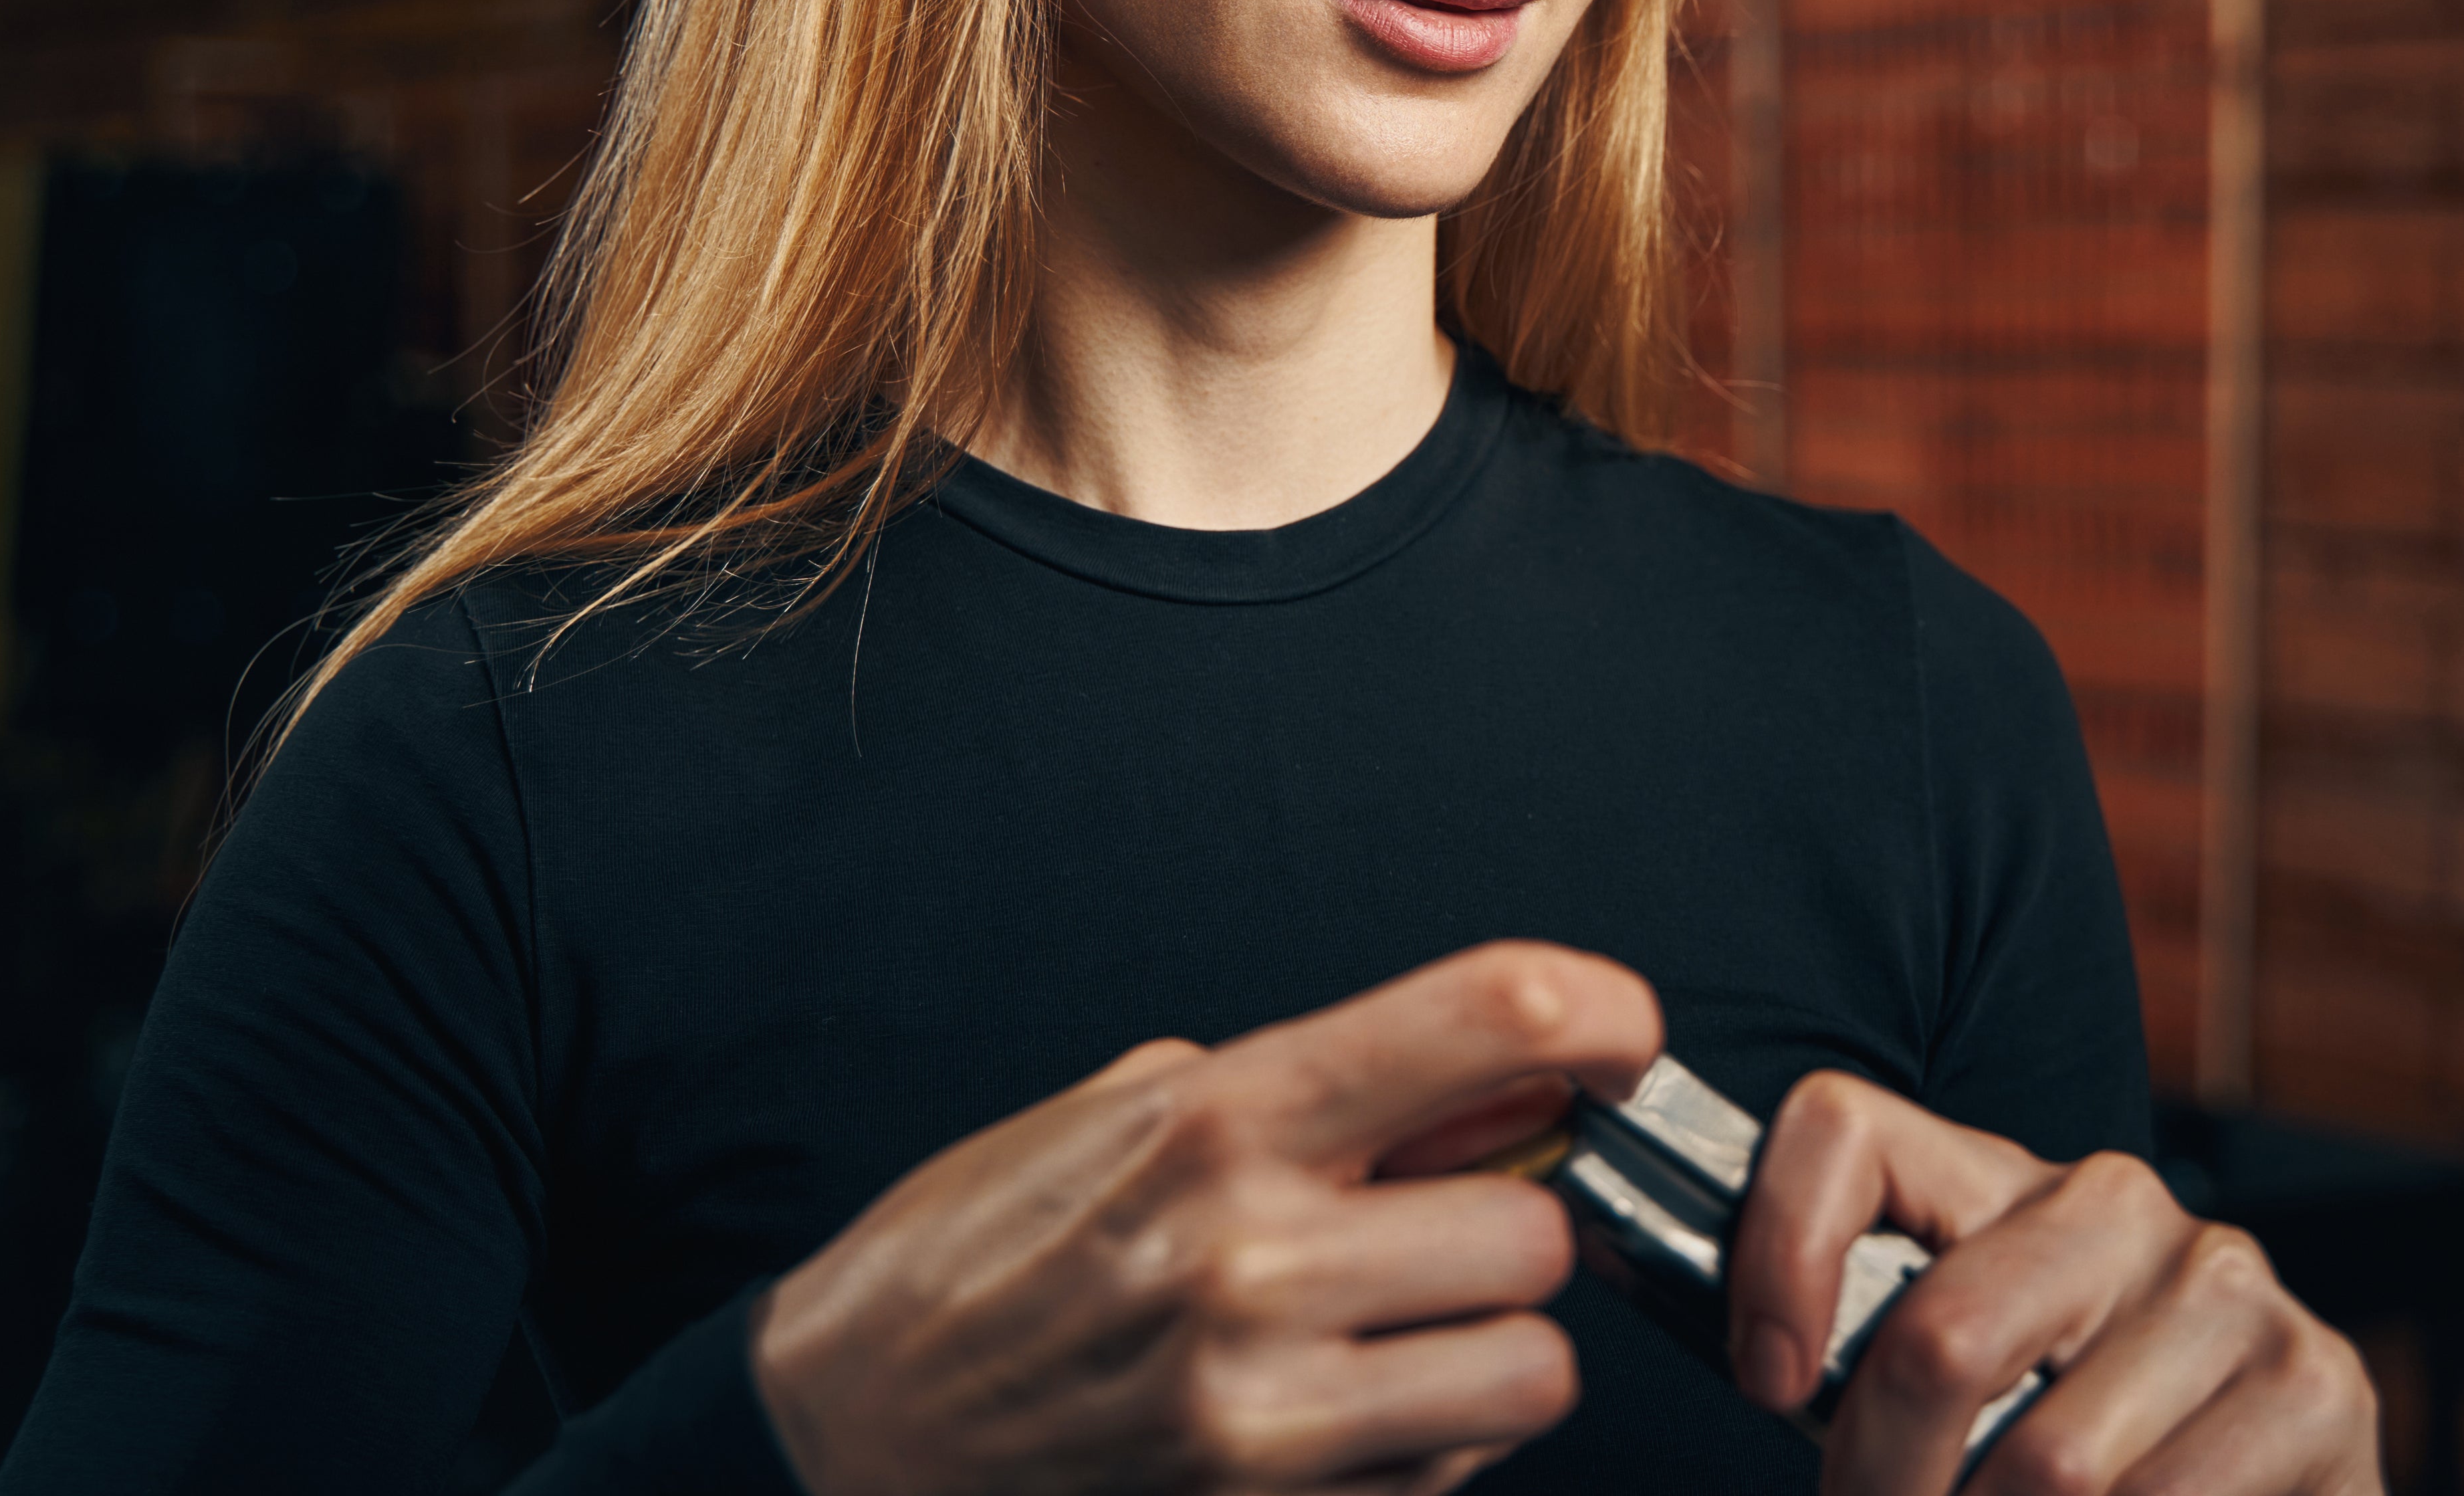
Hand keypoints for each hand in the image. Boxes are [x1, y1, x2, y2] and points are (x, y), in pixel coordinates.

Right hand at [754, 942, 1662, 1495]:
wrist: (846, 1435)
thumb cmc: (980, 1257)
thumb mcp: (1128, 1111)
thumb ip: (1313, 1093)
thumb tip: (1498, 1090)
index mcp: (1219, 1119)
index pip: (1489, 1015)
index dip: (1599, 1014)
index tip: (1617, 1038)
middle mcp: (1249, 1259)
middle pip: (1538, 1228)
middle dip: (1511, 1227)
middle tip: (1439, 1229)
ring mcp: (1259, 1413)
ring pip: (1529, 1371)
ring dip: (1491, 1352)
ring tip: (1397, 1334)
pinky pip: (1450, 1476)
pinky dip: (1427, 1449)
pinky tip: (1333, 1418)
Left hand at [1728, 1075, 2379, 1495]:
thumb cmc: (2075, 1460)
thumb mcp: (1964, 1397)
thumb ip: (1877, 1374)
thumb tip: (1768, 1380)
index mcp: (2004, 1183)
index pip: (1845, 1132)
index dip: (1777, 1252)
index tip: (1768, 1386)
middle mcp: (2118, 1205)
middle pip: (1939, 1339)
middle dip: (1882, 1484)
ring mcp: (2228, 1285)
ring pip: (2048, 1464)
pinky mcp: (2319, 1384)